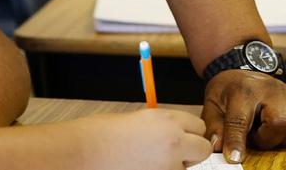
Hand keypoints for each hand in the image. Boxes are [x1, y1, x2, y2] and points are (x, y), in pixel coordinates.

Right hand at [74, 109, 211, 169]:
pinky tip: (141, 168)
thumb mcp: (138, 120)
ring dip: (173, 167)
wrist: (82, 152)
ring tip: (147, 163)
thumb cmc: (101, 134)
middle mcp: (173, 142)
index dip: (189, 132)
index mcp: (167, 120)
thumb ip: (162, 127)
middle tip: (174, 155)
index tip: (181, 137)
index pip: (199, 126)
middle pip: (202, 149)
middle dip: (192, 152)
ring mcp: (168, 166)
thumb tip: (176, 135)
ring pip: (185, 169)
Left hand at [201, 70, 285, 161]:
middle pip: (281, 122)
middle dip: (268, 139)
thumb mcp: (213, 104)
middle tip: (256, 137)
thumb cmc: (229, 91)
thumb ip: (214, 127)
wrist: (245, 69)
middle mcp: (272, 90)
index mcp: (244, 91)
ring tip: (271, 133)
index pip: (240, 120)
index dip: (237, 141)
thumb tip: (217, 147)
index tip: (234, 159)